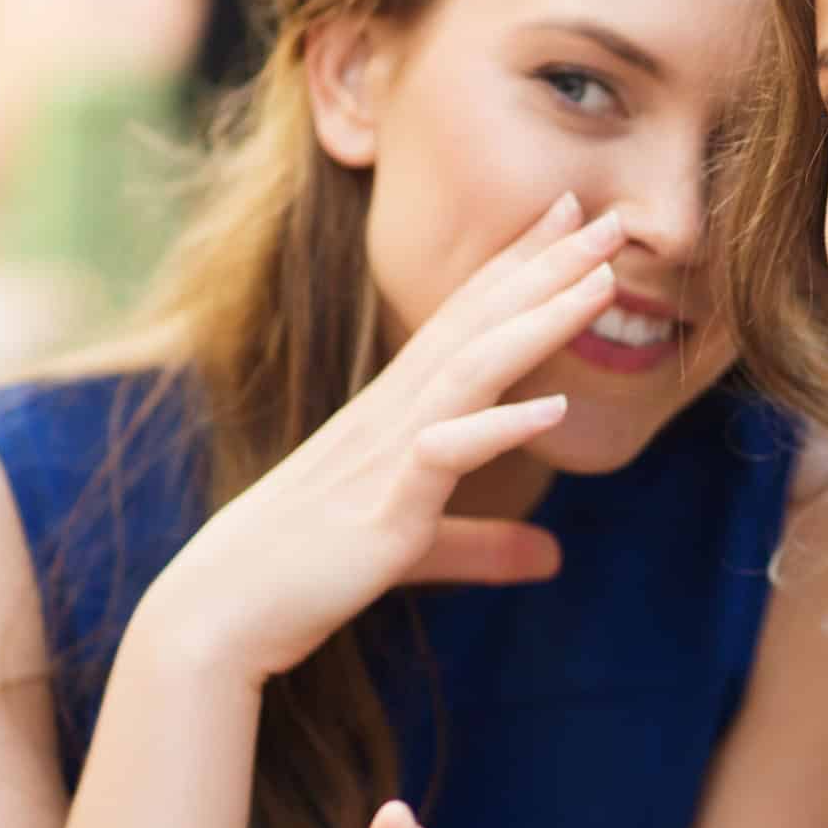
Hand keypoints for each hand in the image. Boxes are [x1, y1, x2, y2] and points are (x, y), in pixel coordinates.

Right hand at [133, 192, 622, 684]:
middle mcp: (392, 414)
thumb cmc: (304, 573)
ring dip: (540, 320)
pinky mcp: (383, 507)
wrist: (218, 614)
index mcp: (394, 412)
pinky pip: (445, 455)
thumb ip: (484, 547)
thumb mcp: (414, 552)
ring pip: (473, 367)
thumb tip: (552, 559)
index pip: (464, 318)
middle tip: (609, 215)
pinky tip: (555, 409)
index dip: (518, 263)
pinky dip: (500, 428)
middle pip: (479, 321)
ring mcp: (386, 453)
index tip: (569, 213)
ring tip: (605, 281)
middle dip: (547, 264)